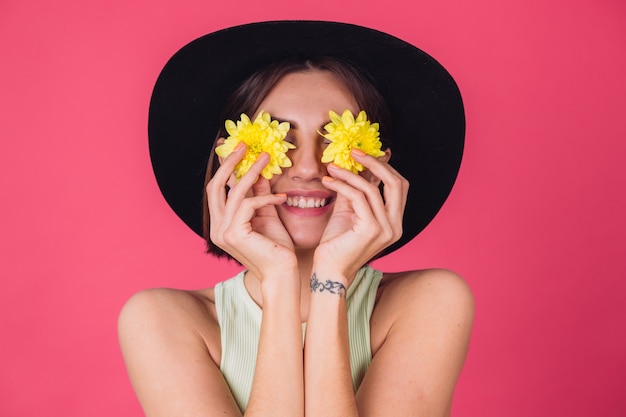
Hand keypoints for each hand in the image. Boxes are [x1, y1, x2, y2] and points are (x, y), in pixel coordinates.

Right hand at [205, 143, 296, 277]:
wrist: (283, 273)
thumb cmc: (277, 248)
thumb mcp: (267, 214)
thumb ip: (259, 194)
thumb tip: (259, 172)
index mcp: (220, 224)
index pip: (217, 190)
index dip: (223, 167)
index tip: (235, 148)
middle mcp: (216, 228)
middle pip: (215, 186)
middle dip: (229, 163)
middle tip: (244, 145)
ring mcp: (222, 232)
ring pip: (233, 192)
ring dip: (252, 172)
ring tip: (267, 158)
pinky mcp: (233, 234)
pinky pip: (248, 205)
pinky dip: (265, 198)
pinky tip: (282, 198)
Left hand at [313, 149, 408, 282]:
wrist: (328, 271)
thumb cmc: (336, 244)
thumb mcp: (349, 212)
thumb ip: (355, 191)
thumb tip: (356, 166)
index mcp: (395, 222)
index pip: (398, 186)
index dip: (384, 166)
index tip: (362, 155)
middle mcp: (396, 226)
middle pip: (396, 183)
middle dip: (375, 163)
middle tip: (353, 152)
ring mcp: (386, 229)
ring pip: (373, 188)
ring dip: (350, 173)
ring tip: (332, 166)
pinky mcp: (371, 229)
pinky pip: (358, 197)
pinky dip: (342, 184)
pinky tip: (328, 181)